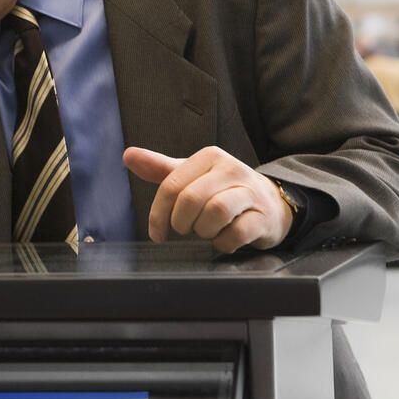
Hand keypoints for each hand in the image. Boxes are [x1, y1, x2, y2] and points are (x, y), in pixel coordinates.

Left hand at [123, 145, 292, 253]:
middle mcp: (231, 169)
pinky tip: (224, 240)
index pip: (171, 185)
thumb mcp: (192, 176)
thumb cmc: (223, 190)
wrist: (271, 203)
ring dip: (204, 231)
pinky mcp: (263, 217)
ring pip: (215, 212)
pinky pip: (237, 233)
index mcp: (209, 157)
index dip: (158, 214)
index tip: (157, 233)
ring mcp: (250, 192)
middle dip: (181, 223)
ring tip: (207, 232)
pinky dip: (224, 243)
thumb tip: (128, 155)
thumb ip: (160, 168)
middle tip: (185, 230)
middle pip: (190, 199)